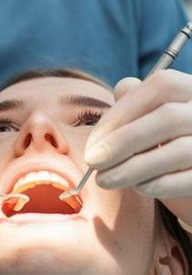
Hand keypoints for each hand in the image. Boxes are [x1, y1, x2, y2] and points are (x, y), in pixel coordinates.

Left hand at [83, 72, 191, 222]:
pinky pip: (191, 178)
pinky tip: (139, 187)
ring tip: (106, 180)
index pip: (160, 87)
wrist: (191, 175)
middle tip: (93, 161)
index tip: (93, 139)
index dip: (122, 112)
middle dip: (122, 141)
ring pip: (179, 150)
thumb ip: (139, 102)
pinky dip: (161, 184)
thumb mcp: (153, 118)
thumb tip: (123, 87)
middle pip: (168, 118)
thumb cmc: (167, 142)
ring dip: (134, 167)